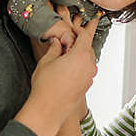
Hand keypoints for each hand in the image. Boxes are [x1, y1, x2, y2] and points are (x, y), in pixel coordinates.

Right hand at [15, 15, 99, 135]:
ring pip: (88, 59)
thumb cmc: (46, 85)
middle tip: (69, 38)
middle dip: (79, 41)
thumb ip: (54, 48)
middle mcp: (89, 65)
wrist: (48, 110)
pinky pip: (86, 69)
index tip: (73, 26)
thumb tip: (57, 42)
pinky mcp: (87, 85)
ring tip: (66, 52)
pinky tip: (68, 66)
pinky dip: (80, 64)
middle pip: (88, 47)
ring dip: (80, 53)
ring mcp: (89, 76)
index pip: (85, 36)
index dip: (79, 29)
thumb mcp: (46, 61)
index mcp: (80, 55)